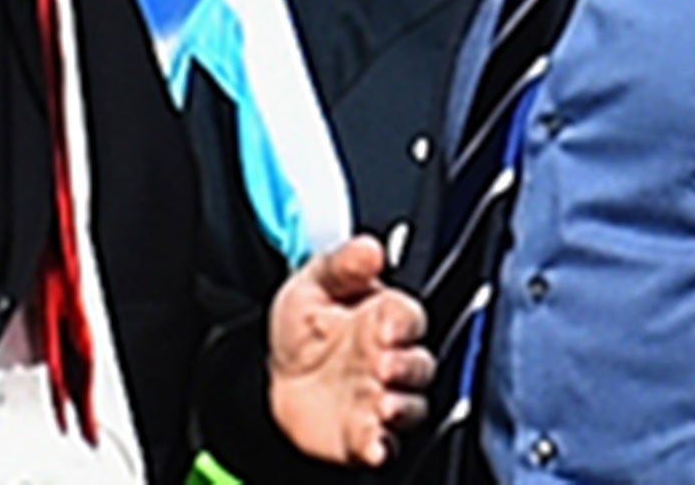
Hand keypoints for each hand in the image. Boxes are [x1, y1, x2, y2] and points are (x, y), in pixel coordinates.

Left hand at [268, 235, 433, 468]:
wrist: (275, 377)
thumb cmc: (305, 328)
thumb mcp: (314, 283)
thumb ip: (343, 264)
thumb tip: (371, 248)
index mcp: (383, 317)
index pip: (409, 316)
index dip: (402, 322)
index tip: (385, 326)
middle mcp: (390, 360)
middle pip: (419, 364)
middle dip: (406, 366)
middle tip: (383, 365)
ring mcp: (382, 399)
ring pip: (411, 405)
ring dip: (402, 406)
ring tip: (383, 405)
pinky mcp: (367, 435)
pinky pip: (385, 445)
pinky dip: (383, 446)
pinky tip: (373, 444)